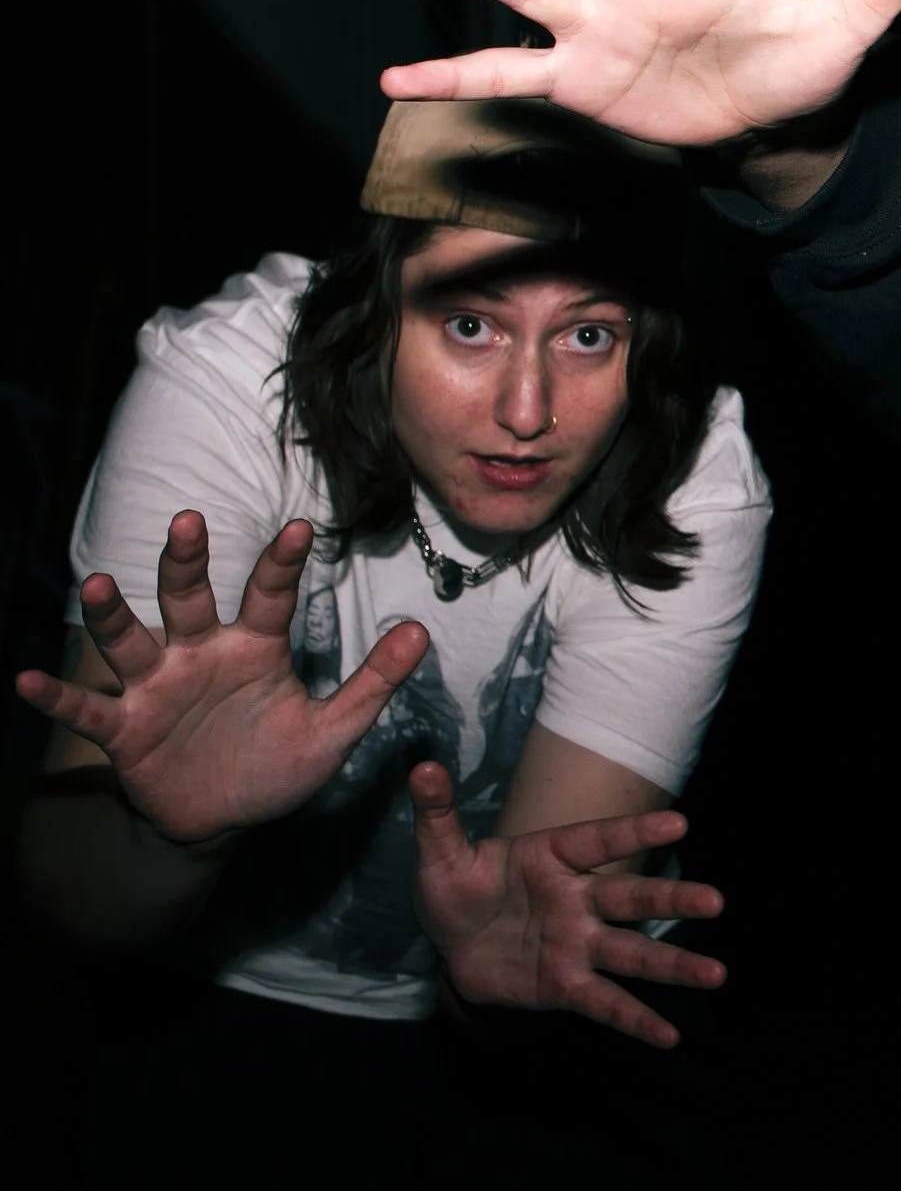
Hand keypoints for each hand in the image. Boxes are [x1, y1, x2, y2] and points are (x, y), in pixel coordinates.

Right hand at [14, 513, 428, 843]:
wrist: (225, 820)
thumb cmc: (277, 764)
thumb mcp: (333, 730)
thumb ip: (374, 683)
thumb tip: (421, 632)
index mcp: (255, 648)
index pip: (271, 597)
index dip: (283, 564)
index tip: (301, 527)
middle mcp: (201, 654)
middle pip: (189, 599)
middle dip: (186, 562)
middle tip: (187, 521)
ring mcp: (157, 687)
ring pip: (131, 641)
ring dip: (112, 614)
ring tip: (96, 585)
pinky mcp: (124, 728)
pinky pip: (85, 708)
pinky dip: (56, 696)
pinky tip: (22, 681)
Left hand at [411, 762, 726, 1048]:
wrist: (451, 945)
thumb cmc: (456, 890)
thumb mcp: (441, 853)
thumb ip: (438, 814)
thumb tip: (422, 768)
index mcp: (552, 857)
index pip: (598, 840)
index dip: (636, 832)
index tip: (680, 823)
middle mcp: (576, 899)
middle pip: (630, 898)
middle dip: (671, 899)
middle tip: (715, 901)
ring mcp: (576, 944)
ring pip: (631, 953)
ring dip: (673, 964)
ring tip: (717, 973)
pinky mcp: (567, 984)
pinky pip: (605, 1003)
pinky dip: (636, 1021)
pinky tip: (670, 1037)